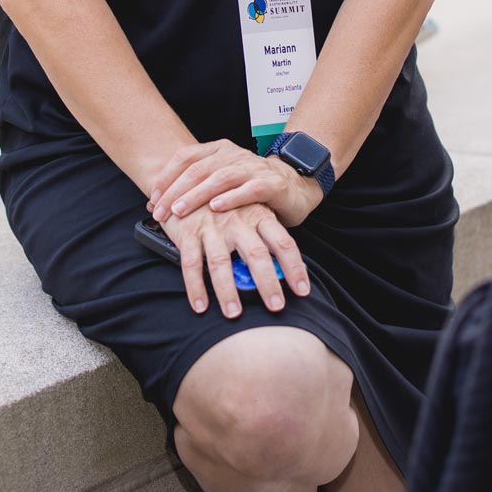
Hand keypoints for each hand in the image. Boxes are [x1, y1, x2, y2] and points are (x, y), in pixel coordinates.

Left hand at [151, 137, 318, 226]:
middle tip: (159, 211)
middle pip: (198, 169)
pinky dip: (231, 198)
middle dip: (175, 191)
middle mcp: (233, 154)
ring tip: (179, 209)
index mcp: (218, 149)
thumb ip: (195, 185)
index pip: (185, 157)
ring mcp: (253, 167)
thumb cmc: (251, 185)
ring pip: (219, 178)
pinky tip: (216, 208)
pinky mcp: (271, 183)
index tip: (152, 198)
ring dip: (196, 195)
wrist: (294, 185)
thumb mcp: (221, 179)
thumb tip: (159, 202)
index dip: (166, 177)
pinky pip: (248, 189)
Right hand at [163, 204, 310, 318]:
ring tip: (234, 314)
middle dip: (267, 283)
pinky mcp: (188, 232)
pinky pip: (191, 263)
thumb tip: (281, 272)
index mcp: (259, 215)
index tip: (302, 291)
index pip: (283, 242)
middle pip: (256, 254)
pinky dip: (195, 286)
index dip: (294, 267)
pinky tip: (201, 306)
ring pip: (221, 262)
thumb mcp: (251, 211)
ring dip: (227, 290)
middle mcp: (238, 220)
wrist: (189, 177)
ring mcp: (212, 226)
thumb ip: (264, 238)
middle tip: (276, 307)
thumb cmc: (228, 203)